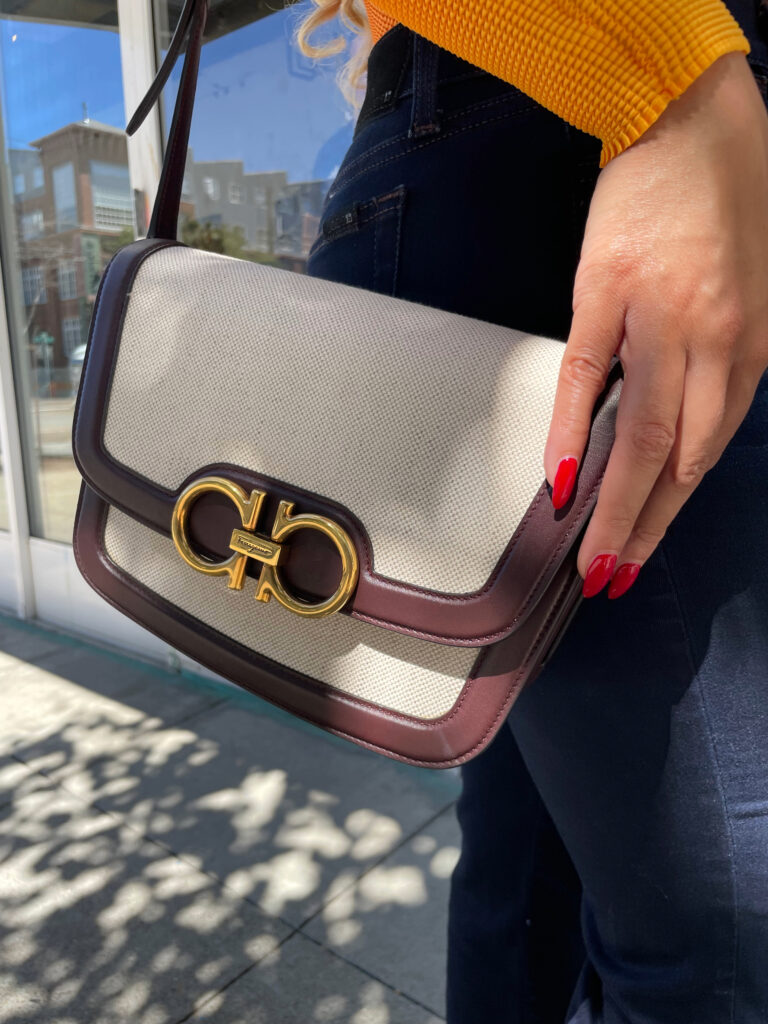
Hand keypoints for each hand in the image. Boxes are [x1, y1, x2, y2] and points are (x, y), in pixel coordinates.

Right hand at [543, 51, 767, 599]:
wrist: (689, 120)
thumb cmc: (725, 200)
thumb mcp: (751, 288)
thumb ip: (719, 361)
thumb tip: (678, 426)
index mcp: (752, 344)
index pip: (706, 452)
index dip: (672, 512)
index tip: (642, 553)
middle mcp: (714, 341)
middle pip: (675, 458)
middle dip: (643, 529)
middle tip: (610, 581)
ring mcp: (658, 318)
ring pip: (639, 433)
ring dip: (614, 505)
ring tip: (591, 558)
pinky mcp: (605, 291)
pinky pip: (585, 376)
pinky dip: (569, 432)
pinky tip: (558, 480)